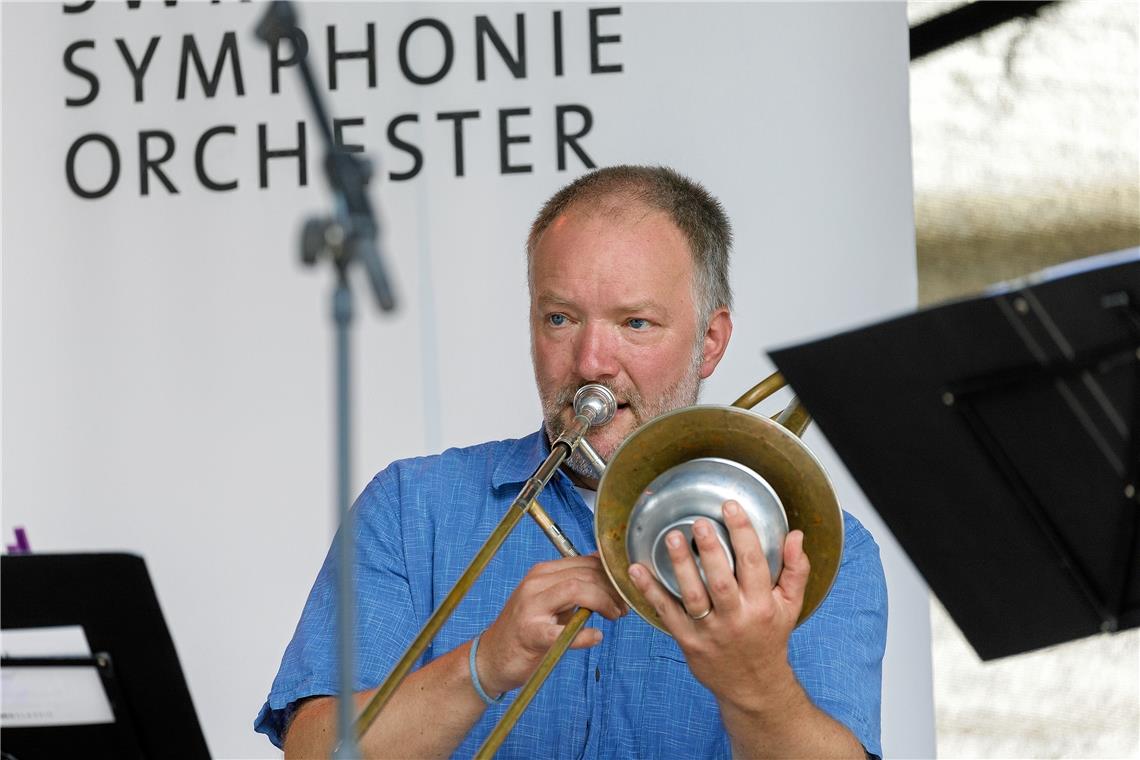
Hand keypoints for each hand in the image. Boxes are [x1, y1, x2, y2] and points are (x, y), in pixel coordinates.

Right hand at [476, 554, 627, 695]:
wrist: (492, 657)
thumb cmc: (526, 631)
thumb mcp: (549, 601)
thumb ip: (573, 587)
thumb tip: (607, 575)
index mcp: (541, 573)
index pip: (584, 562)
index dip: (610, 574)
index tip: (623, 589)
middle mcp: (535, 584)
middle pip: (584, 574)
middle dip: (611, 590)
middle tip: (623, 607)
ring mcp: (531, 607)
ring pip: (577, 590)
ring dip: (604, 604)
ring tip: (615, 617)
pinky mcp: (531, 634)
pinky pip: (565, 630)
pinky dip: (585, 635)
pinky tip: (595, 637)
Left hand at [628, 499, 810, 710]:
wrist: (753, 685)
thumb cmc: (769, 637)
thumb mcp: (790, 606)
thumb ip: (795, 570)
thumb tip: (795, 535)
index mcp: (762, 605)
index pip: (753, 564)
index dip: (743, 533)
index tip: (730, 507)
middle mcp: (736, 618)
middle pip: (721, 582)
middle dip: (710, 551)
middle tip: (699, 523)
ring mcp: (710, 631)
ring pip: (694, 596)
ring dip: (681, 567)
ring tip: (672, 538)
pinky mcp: (688, 641)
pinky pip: (667, 613)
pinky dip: (650, 591)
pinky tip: (636, 570)